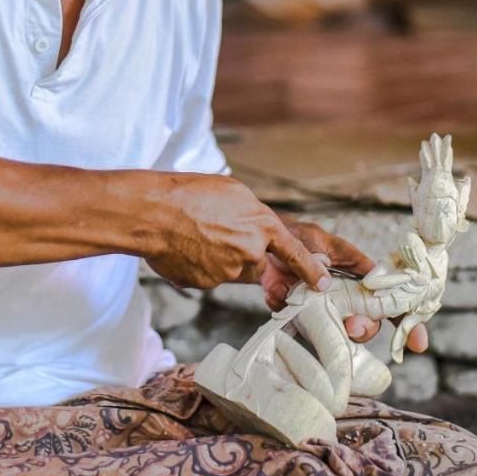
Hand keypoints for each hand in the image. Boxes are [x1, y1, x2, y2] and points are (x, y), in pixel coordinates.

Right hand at [142, 173, 329, 292]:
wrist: (153, 213)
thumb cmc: (190, 194)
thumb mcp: (233, 191)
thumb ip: (253, 214)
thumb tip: (257, 231)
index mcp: (261, 225)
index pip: (294, 252)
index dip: (310, 269)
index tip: (323, 283)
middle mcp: (249, 251)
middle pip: (254, 260)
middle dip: (240, 250)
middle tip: (213, 229)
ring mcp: (227, 271)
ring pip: (229, 268)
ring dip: (217, 257)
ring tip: (192, 234)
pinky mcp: (206, 284)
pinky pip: (208, 276)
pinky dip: (198, 265)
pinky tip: (183, 247)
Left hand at [260, 219, 426, 352]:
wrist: (259, 247)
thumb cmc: (293, 238)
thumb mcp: (312, 240)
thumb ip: (318, 256)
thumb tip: (323, 274)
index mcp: (357, 274)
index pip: (389, 297)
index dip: (406, 319)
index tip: (418, 343)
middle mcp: (345, 296)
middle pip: (367, 322)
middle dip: (365, 329)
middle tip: (352, 327)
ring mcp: (323, 310)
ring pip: (340, 333)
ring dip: (336, 333)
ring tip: (324, 322)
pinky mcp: (298, 318)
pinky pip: (302, 328)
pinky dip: (293, 319)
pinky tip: (281, 301)